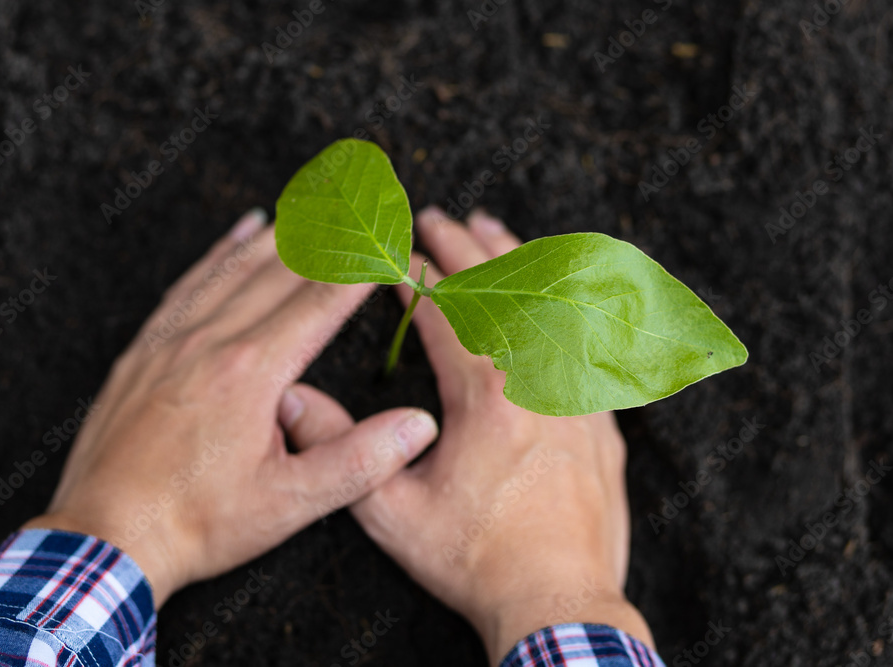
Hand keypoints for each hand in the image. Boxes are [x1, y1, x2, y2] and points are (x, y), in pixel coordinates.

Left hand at [24, 210, 438, 607]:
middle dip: (331, 232)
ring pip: (234, 266)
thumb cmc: (198, 525)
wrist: (104, 537)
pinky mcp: (144, 350)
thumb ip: (358, 461)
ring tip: (315, 201)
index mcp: (252, 373)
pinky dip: (220, 251)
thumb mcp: (289, 504)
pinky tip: (240, 232)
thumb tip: (417, 426)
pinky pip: (189, 283)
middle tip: (364, 201)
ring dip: (281, 230)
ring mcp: (171, 340)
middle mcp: (211, 341)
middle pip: (281, 269)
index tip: (391, 237)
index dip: (362, 264)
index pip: (322, 301)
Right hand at [281, 207, 652, 663]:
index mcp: (484, 395)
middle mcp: (537, 378)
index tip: (390, 251)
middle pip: (497, 289)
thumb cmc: (475, 561)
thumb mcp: (390, 513)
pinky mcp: (600, 414)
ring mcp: (577, 392)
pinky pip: (582, 334)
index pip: (443, 310)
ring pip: (546, 302)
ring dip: (514, 259)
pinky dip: (559, 299)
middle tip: (436, 217)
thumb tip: (292, 402)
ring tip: (490, 228)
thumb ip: (339, 449)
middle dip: (462, 246)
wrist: (558, 600)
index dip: (411, 273)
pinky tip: (549, 288)